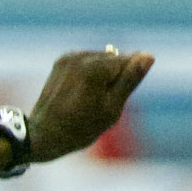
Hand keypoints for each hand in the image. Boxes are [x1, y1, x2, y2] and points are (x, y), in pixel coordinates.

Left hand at [26, 47, 153, 164]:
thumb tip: (149, 56)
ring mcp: (70, 56)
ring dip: (100, 76)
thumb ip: (130, 80)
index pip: (130, 62)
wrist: (42, 135)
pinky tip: (76, 92)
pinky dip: (87, 74)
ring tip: (84, 99)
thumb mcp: (111, 109)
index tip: (108, 101)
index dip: (124, 84)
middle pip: (114, 60)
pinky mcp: (62, 59)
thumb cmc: (80, 128)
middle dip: (112, 79)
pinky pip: (86, 62)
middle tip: (95, 104)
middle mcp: (83, 55)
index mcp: (96, 67)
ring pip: (101, 60)